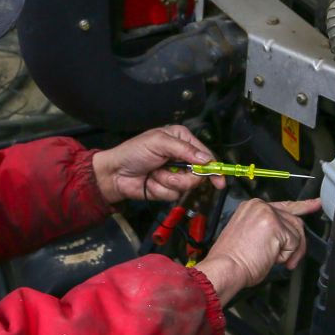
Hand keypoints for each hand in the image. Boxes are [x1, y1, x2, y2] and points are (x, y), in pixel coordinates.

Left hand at [91, 125, 222, 204]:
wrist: (115, 173)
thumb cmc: (134, 152)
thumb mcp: (159, 143)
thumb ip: (185, 150)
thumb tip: (207, 159)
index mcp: (182, 140)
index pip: (205, 154)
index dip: (214, 167)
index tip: (220, 180)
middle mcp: (181, 157)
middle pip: (199, 174)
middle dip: (184, 177)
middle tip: (170, 172)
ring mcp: (175, 174)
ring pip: (186, 186)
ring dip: (168, 182)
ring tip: (154, 174)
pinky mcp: (167, 188)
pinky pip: (173, 194)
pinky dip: (160, 189)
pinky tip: (150, 182)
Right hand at [195, 199, 321, 304]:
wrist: (224, 268)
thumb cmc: (233, 261)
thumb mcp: (250, 237)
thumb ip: (269, 230)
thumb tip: (287, 237)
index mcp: (252, 207)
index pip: (284, 205)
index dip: (302, 206)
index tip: (315, 203)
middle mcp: (260, 206)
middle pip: (294, 221)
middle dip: (296, 243)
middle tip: (287, 260)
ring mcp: (268, 214)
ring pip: (296, 232)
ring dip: (290, 252)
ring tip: (273, 260)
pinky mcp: (275, 225)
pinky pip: (294, 242)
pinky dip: (287, 255)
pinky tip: (271, 258)